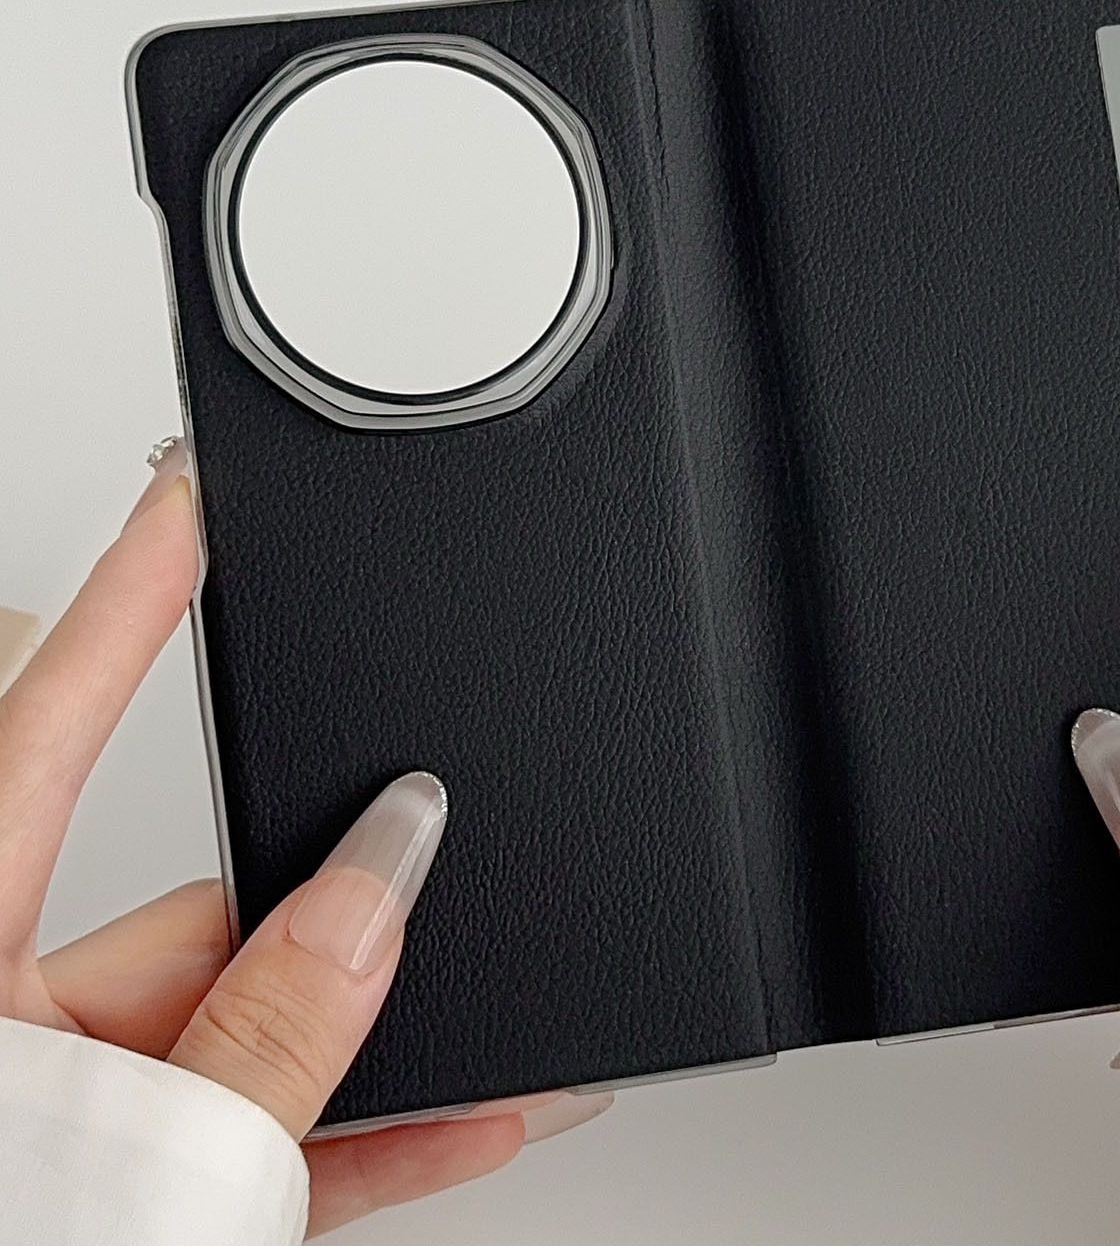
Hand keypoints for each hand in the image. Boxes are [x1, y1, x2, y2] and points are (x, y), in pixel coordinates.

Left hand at [0, 438, 611, 1235]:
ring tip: (511, 1007)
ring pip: (263, 1034)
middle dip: (335, 887)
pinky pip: (280, 1141)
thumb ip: (267, 1035)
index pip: (44, 728)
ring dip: (393, 1027)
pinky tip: (483, 1107)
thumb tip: (385, 885)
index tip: (192, 501)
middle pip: (202, 912)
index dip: (129, 600)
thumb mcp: (125, 1169)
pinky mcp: (137, 1193)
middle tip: (437, 833)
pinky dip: (382, 1132)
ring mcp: (73, 1118)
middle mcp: (6, 1030)